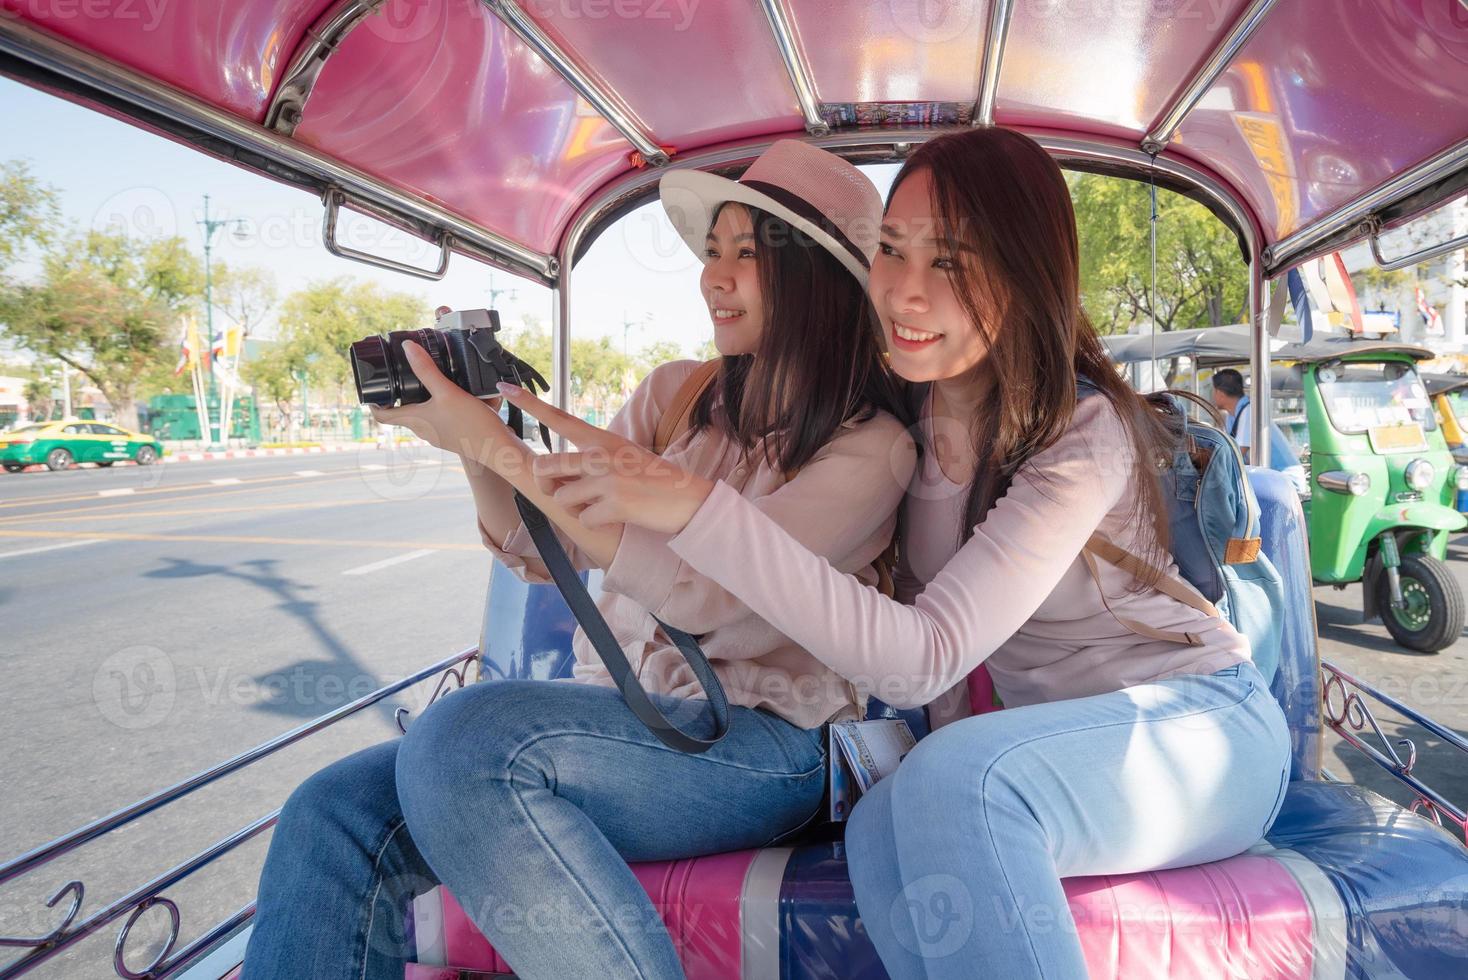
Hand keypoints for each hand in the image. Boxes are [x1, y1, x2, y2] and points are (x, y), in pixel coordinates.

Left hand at [368, 340, 507, 457]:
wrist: (499, 449)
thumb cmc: (472, 425)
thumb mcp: (448, 392)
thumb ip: (427, 369)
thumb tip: (408, 348)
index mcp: (416, 420)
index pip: (382, 416)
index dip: (373, 403)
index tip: (372, 389)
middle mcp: (424, 430)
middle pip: (402, 414)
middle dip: (399, 397)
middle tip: (401, 377)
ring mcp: (439, 435)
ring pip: (421, 416)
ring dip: (420, 401)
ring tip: (428, 381)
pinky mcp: (454, 435)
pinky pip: (439, 419)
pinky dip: (439, 406)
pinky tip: (453, 396)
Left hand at [496, 382, 714, 533]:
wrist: (690, 499)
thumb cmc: (655, 480)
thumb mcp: (625, 456)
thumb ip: (593, 458)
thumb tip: (561, 474)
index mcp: (603, 439)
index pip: (559, 418)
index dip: (529, 403)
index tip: (505, 388)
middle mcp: (601, 455)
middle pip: (545, 466)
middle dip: (546, 485)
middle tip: (563, 492)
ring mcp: (607, 479)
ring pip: (562, 498)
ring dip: (575, 508)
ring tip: (601, 505)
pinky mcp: (615, 504)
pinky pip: (583, 520)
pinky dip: (594, 524)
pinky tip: (615, 518)